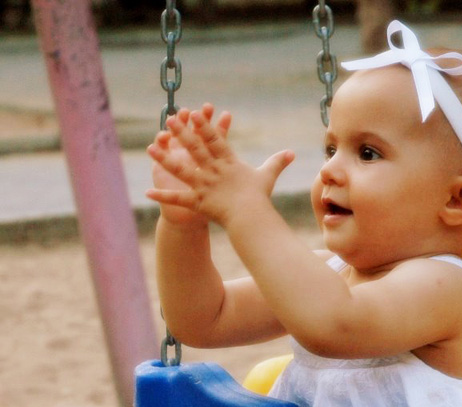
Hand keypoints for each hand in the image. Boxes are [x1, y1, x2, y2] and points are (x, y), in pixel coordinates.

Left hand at [147, 106, 293, 227]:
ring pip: (182, 169)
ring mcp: (205, 186)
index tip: (194, 112)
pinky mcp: (199, 202)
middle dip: (181, 133)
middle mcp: (214, 171)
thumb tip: (292, 152)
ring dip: (165, 158)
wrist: (253, 219)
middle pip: (195, 148)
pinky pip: (178, 199)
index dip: (204, 126)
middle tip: (169, 118)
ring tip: (150, 148)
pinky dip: (163, 196)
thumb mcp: (267, 176)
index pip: (215, 140)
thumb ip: (277, 162)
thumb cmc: (259, 198)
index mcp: (228, 163)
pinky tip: (147, 192)